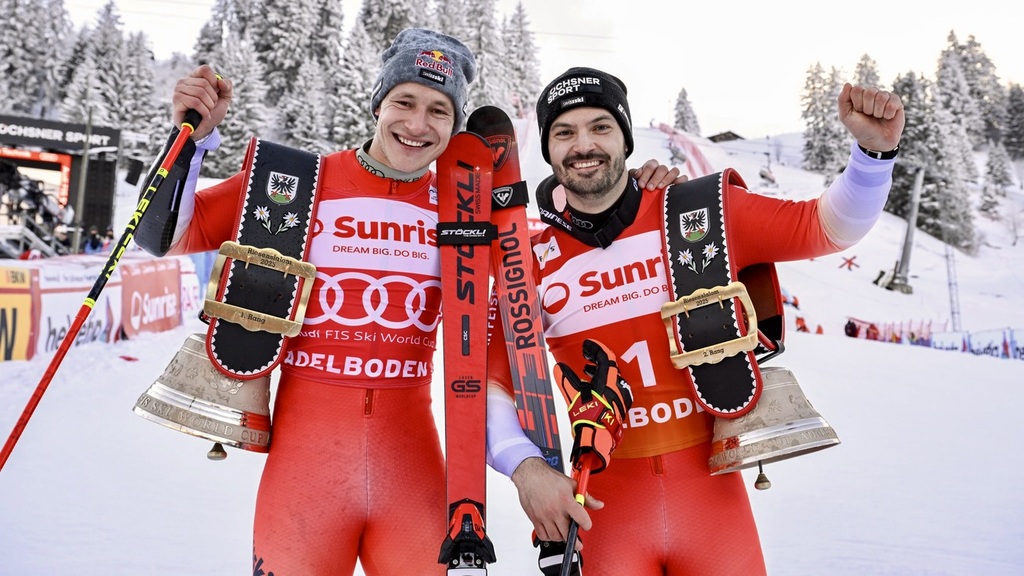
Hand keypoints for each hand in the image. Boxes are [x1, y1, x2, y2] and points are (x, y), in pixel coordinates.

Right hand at [172, 64, 232, 139]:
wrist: (204, 129)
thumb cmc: (212, 112)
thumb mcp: (224, 99)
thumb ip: (227, 87)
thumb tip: (221, 82)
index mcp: (195, 77)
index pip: (205, 69)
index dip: (214, 82)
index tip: (216, 93)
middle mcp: (184, 81)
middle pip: (205, 83)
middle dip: (213, 98)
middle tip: (211, 106)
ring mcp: (178, 89)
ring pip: (200, 93)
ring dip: (209, 106)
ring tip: (207, 111)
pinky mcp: (176, 100)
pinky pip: (195, 102)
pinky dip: (204, 111)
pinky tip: (205, 116)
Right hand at [511, 457, 601, 550]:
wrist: (530, 475)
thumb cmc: (549, 478)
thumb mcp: (572, 484)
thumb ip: (586, 497)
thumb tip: (598, 505)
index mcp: (566, 500)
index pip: (582, 520)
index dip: (587, 525)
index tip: (586, 525)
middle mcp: (555, 510)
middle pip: (567, 533)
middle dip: (575, 539)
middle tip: (577, 541)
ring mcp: (544, 516)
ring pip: (555, 537)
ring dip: (562, 538)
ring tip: (564, 533)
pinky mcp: (534, 519)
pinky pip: (543, 535)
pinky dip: (549, 537)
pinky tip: (553, 532)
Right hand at [556, 339, 632, 474]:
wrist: (598, 440)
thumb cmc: (587, 420)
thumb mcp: (573, 397)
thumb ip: (565, 381)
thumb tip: (558, 368)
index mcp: (607, 383)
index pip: (606, 357)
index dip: (597, 348)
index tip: (588, 344)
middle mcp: (617, 388)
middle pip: (611, 367)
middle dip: (597, 359)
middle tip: (586, 356)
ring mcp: (621, 398)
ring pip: (613, 378)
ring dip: (600, 372)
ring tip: (587, 372)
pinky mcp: (620, 407)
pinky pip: (614, 389)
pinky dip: (604, 384)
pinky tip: (594, 390)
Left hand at [630, 159, 686, 189]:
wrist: (645, 202)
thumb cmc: (639, 190)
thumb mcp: (634, 182)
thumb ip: (634, 175)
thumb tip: (637, 173)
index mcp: (652, 167)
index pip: (651, 165)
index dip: (646, 173)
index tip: (641, 185)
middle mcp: (662, 170)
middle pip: (662, 168)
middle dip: (655, 178)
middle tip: (649, 188)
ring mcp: (672, 176)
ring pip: (674, 171)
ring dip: (667, 179)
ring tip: (660, 188)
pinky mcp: (679, 183)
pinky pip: (684, 178)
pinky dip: (681, 181)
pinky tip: (675, 187)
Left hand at [838, 83, 904, 152]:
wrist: (875, 141)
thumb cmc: (860, 128)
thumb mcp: (846, 116)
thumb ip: (842, 100)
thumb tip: (847, 84)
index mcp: (860, 95)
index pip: (857, 89)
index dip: (857, 103)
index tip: (858, 112)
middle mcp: (873, 93)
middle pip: (869, 92)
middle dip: (867, 108)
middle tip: (868, 115)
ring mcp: (885, 96)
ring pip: (881, 97)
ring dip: (877, 112)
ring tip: (877, 117)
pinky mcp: (897, 102)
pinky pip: (892, 103)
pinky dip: (888, 114)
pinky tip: (887, 117)